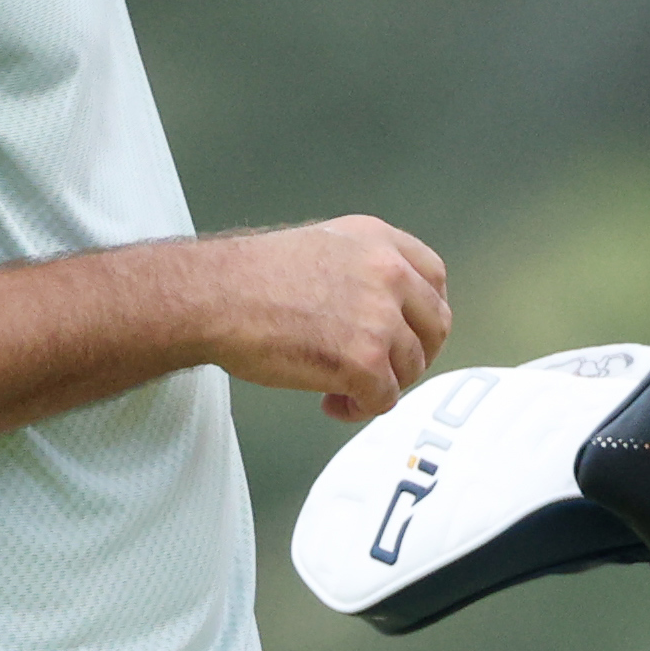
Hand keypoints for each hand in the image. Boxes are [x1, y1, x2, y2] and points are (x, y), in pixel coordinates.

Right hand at [205, 216, 451, 419]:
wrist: (215, 297)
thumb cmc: (250, 278)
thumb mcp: (322, 245)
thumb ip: (362, 268)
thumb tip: (383, 309)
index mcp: (378, 241)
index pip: (434, 277)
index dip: (425, 311)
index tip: (411, 331)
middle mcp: (388, 274)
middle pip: (434, 325)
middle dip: (413, 354)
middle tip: (384, 369)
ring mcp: (380, 318)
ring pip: (411, 367)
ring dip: (381, 385)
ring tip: (344, 389)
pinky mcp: (364, 361)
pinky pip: (384, 399)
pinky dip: (361, 408)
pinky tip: (334, 403)